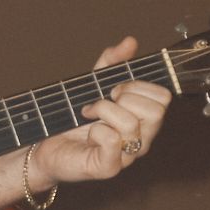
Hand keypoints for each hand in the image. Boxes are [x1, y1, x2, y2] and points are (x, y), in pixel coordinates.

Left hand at [22, 42, 175, 191]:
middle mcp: (142, 139)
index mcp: (144, 120)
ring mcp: (127, 156)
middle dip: (125, 97)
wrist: (46, 147)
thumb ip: (111, 62)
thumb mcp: (93, 84)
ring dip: (103, 111)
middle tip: (103, 101)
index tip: (114, 88)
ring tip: (88, 115)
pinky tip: (88, 134)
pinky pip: (113, 141)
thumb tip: (130, 41)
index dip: (139, 86)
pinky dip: (96, 131)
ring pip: (131, 124)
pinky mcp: (109, 168)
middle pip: (156, 111)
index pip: (163, 97)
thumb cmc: (74, 120)